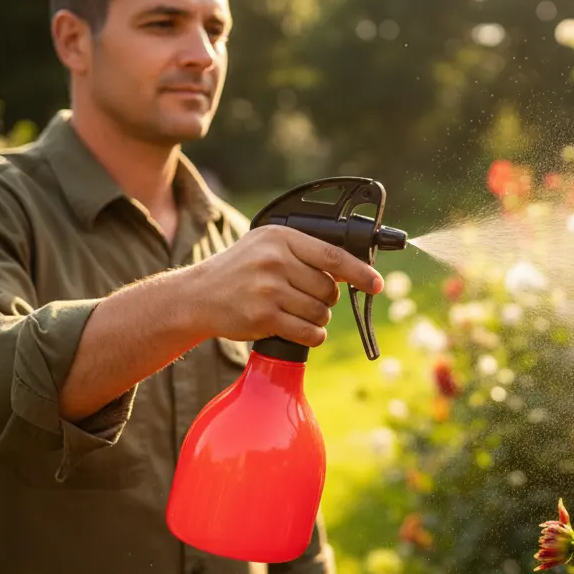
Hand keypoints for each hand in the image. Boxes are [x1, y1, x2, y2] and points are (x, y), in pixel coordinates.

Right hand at [188, 225, 383, 346]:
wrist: (197, 296)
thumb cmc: (238, 271)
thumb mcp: (266, 246)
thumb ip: (303, 251)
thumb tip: (351, 268)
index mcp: (280, 238)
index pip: (333, 256)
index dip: (360, 272)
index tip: (376, 284)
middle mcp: (275, 261)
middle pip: (328, 289)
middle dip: (326, 299)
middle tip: (308, 299)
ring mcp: (268, 290)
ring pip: (320, 312)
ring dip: (317, 319)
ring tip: (296, 313)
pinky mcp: (263, 317)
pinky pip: (307, 333)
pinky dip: (312, 336)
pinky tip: (301, 330)